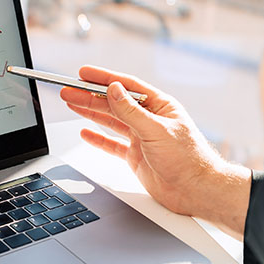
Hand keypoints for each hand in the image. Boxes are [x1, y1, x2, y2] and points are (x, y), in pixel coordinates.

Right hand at [60, 66, 250, 237]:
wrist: (196, 190)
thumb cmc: (188, 159)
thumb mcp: (156, 130)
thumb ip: (131, 111)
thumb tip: (114, 90)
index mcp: (159, 106)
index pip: (127, 87)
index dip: (104, 79)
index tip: (84, 73)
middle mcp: (149, 120)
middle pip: (114, 103)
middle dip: (89, 97)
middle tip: (68, 91)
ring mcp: (141, 138)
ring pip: (111, 122)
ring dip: (90, 113)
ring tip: (71, 104)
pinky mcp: (136, 156)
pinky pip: (112, 144)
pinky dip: (98, 139)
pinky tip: (85, 132)